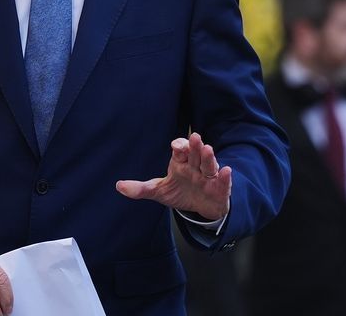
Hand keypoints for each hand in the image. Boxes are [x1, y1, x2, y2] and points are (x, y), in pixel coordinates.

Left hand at [115, 132, 230, 220]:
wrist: (200, 207)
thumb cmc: (180, 192)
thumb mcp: (159, 191)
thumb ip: (141, 188)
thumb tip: (119, 186)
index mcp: (181, 163)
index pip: (180, 151)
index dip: (179, 147)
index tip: (175, 147)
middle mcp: (195, 166)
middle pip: (195, 154)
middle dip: (194, 146)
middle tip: (194, 137)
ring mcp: (208, 177)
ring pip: (209, 165)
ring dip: (209, 157)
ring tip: (208, 149)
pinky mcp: (219, 188)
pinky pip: (222, 181)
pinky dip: (225, 177)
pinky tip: (227, 171)